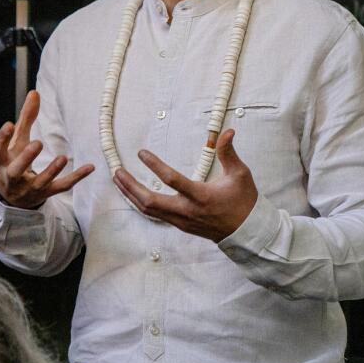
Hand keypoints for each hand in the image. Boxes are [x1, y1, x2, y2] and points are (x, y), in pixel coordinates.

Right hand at [0, 90, 93, 208]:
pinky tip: (90, 167)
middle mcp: (14, 177)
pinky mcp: (46, 193)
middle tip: (38, 143)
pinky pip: (61, 187)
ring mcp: (29, 188)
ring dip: (51, 171)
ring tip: (62, 157)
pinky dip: (76, 177)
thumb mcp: (17, 141)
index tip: (9, 124)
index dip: (2, 138)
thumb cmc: (14, 161)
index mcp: (3, 162)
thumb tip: (35, 92)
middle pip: (17, 170)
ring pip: (40, 182)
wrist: (13, 197)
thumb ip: (26, 118)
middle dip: (26, 158)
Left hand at [112, 129, 256, 242]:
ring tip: (120, 180)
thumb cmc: (244, 200)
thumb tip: (227, 131)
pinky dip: (142, 203)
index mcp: (201, 196)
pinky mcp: (181, 225)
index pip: (172, 180)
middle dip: (130, 186)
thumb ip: (228, 152)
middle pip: (150, 201)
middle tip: (117, 171)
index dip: (155, 165)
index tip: (141, 153)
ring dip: (132, 194)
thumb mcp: (240, 173)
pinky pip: (155, 215)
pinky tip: (135, 194)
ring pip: (149, 210)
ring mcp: (182, 220)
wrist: (247, 231)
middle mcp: (187, 210)